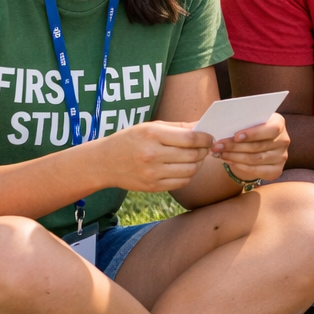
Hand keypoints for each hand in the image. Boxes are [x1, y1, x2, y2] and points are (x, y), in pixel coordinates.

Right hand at [89, 120, 210, 191]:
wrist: (104, 162)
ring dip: (199, 163)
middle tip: (206, 147)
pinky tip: (185, 167)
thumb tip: (202, 127)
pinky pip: (181, 182)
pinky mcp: (153, 187)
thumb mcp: (151, 126)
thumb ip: (178, 127)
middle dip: (205, 150)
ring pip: (190, 170)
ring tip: (196, 157)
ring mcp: (152, 173)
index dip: (205, 138)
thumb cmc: (130, 140)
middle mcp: (152, 155)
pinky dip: (188, 175)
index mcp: (152, 135)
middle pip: (193, 155)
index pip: (190, 138)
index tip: (209, 136)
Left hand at [202, 112, 289, 184]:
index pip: (271, 129)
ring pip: (256, 159)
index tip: (235, 136)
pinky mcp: (276, 170)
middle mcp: (283, 140)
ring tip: (220, 153)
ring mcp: (281, 156)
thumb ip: (242, 122)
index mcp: (279, 123)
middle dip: (235, 146)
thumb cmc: (250, 130)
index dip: (254, 133)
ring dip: (235, 157)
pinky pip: (257, 170)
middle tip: (217, 146)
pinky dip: (241, 167)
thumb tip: (224, 125)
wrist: (257, 146)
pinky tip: (229, 161)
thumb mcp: (249, 122)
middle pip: (259, 145)